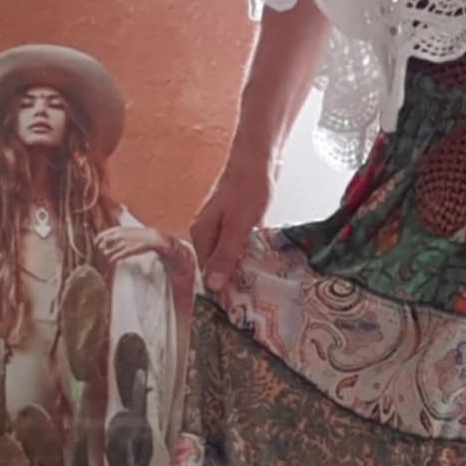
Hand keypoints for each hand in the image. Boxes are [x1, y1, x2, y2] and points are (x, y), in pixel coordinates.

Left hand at [96, 224, 165, 264]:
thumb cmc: (138, 235)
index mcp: (117, 229)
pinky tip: (112, 260)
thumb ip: (116, 233)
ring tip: (110, 256)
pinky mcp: (127, 251)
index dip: (97, 241)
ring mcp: (122, 244)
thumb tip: (107, 238)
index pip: (101, 235)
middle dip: (102, 249)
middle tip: (104, 251)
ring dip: (107, 255)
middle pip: (102, 244)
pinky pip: (114, 257)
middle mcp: (118, 236)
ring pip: (107, 252)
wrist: (151, 238)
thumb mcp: (126, 230)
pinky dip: (112, 259)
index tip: (96, 245)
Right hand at [191, 152, 272, 292]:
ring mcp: (221, 227)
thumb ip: (226, 254)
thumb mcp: (239, 225)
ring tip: (262, 288)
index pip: (207, 273)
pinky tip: (264, 265)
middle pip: (218, 266)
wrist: (259, 157)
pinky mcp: (236, 223)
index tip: (240, 309)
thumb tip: (213, 285)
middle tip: (255, 303)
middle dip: (234, 282)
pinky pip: (241, 247)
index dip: (222, 290)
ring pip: (230, 257)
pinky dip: (251, 256)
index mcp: (202, 234)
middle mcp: (207, 232)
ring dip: (244, 270)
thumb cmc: (248, 188)